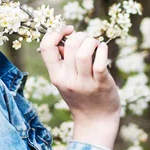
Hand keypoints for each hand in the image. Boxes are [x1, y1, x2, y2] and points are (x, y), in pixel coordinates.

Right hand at [40, 26, 120, 149]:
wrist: (96, 120)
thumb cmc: (81, 94)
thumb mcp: (65, 80)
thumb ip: (62, 60)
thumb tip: (65, 36)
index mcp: (55, 75)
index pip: (46, 47)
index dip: (55, 32)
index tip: (67, 29)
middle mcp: (67, 79)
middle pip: (70, 45)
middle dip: (80, 35)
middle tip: (86, 39)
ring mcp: (84, 83)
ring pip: (83, 52)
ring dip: (91, 41)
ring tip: (95, 44)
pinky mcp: (101, 84)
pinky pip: (99, 62)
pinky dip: (102, 50)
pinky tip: (102, 49)